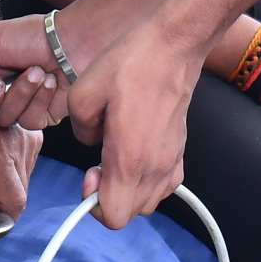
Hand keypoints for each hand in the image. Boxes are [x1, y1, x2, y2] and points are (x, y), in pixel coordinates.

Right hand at [0, 15, 71, 129]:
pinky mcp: (42, 117)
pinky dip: (39, 100)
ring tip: (36, 71)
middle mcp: (1, 93)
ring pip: (6, 119)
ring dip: (20, 93)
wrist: (74, 40)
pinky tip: (51, 82)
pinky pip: (29, 121)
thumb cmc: (33, 34)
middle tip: (0, 82)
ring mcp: (22, 106)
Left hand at [69, 22, 201, 228]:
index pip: (114, 216)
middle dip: (108, 197)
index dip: (93, 205)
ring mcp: (172, 159)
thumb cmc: (131, 64)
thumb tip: (91, 142)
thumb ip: (79, 130)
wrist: (174, 44)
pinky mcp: (181, 149)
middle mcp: (155, 166)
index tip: (89, 174)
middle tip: (97, 164)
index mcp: (130, 158)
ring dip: (128, 191)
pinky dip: (148, 181)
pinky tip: (136, 155)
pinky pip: (164, 185)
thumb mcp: (83, 93)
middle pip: (130, 213)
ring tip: (116, 158)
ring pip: (148, 202)